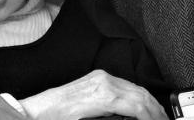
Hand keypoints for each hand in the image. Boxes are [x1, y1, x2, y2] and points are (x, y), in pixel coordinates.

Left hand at [20, 70, 167, 119]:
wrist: (36, 112)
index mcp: (104, 95)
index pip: (138, 106)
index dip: (153, 117)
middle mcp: (105, 81)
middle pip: (141, 95)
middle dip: (156, 111)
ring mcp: (101, 77)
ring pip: (135, 89)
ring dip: (149, 102)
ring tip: (157, 116)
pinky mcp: (98, 77)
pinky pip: (125, 85)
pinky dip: (137, 96)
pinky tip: (141, 105)